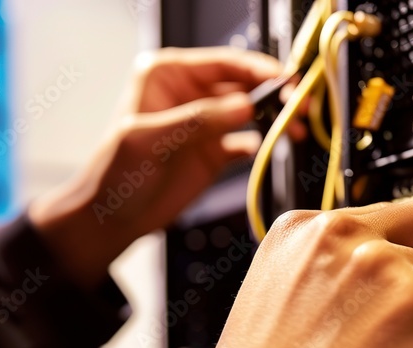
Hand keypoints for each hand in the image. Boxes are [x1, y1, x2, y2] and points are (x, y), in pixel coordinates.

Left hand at [28, 47, 283, 288]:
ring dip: (276, 118)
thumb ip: (197, 120)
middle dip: (275, 95)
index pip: (223, 63)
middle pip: (244, 85)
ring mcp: (205, 123)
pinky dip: (265, 144)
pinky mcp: (215, 151)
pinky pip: (248, 141)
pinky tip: (276, 148)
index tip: (287, 81)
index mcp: (168, 75)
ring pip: (252, 112)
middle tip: (300, 107)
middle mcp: (190, 93)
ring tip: (297, 129)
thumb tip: (245, 106)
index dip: (258, 70)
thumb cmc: (114, 174)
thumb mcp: (149, 140)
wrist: (111, 219)